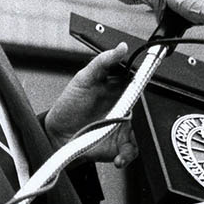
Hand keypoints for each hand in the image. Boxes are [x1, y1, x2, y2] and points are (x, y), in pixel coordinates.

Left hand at [45, 42, 135, 165]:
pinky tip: (119, 156)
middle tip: (131, 113)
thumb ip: (102, 61)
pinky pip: (132, 151)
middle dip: (147, 112)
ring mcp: (123, 127)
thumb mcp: (83, 79)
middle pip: (146, 108)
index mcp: (119, 89)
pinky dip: (127, 155)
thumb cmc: (69, 106)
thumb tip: (121, 47)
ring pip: (143, 132)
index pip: (139, 83)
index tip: (144, 84)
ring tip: (121, 135)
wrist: (56, 135)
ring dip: (137, 136)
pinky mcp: (120, 146)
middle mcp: (124, 108)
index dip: (145, 83)